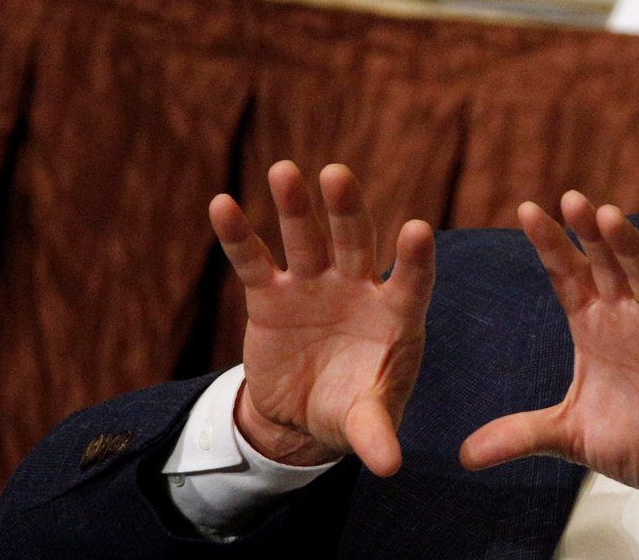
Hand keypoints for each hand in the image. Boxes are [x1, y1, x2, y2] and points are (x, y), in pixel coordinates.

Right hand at [209, 161, 434, 474]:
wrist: (304, 414)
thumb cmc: (352, 409)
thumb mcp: (367, 423)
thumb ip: (376, 435)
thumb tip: (391, 466)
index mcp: (395, 316)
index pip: (411, 281)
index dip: (414, 258)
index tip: (416, 229)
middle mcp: (357, 288)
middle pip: (355, 242)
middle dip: (347, 211)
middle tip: (337, 175)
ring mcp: (313, 285)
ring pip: (305, 238)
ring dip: (294, 206)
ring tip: (285, 171)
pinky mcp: (270, 295)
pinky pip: (254, 260)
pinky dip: (238, 235)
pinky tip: (222, 204)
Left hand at [459, 191, 638, 524]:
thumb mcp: (569, 436)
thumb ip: (522, 434)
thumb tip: (465, 455)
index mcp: (593, 327)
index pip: (566, 275)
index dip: (550, 244)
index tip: (526, 210)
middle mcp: (625, 318)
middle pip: (603, 263)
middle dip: (587, 231)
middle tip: (569, 198)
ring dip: (626, 245)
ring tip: (606, 215)